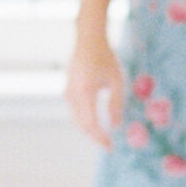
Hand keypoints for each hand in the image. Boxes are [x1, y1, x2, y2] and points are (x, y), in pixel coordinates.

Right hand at [65, 18, 125, 145]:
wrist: (88, 41)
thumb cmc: (105, 58)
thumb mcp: (117, 80)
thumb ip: (116, 103)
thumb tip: (116, 125)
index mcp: (85, 92)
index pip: (90, 123)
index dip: (99, 137)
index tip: (111, 145)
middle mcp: (72, 95)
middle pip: (81, 124)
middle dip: (94, 137)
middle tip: (109, 145)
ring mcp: (68, 93)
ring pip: (76, 119)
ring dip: (89, 130)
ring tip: (103, 138)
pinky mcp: (68, 91)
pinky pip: (75, 112)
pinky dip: (84, 121)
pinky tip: (96, 125)